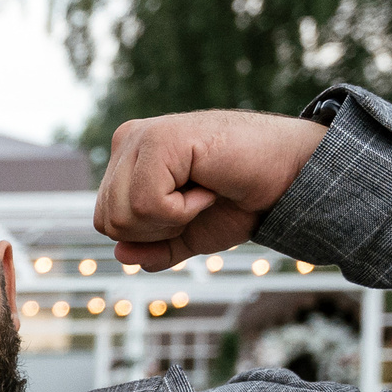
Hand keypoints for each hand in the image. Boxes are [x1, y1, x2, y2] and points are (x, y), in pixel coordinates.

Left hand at [95, 110, 327, 271]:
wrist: (286, 178)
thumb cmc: (239, 199)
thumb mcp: (188, 235)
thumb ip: (152, 248)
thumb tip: (119, 255)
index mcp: (126, 161)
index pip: (105, 221)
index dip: (149, 234)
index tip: (188, 208)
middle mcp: (128, 141)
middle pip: (107, 221)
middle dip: (156, 229)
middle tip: (197, 202)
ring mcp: (142, 136)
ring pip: (123, 214)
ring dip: (170, 219)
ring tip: (202, 190)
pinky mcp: (160, 139)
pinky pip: (146, 203)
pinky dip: (183, 209)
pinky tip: (208, 184)